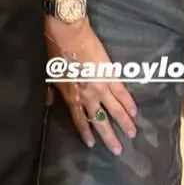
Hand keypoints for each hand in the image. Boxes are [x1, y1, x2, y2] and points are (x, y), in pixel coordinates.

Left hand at [44, 16, 136, 155]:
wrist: (69, 33)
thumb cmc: (55, 52)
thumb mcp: (49, 75)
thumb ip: (52, 92)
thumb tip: (50, 104)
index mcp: (71, 96)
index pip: (79, 119)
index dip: (86, 132)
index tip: (92, 144)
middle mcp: (87, 95)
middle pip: (100, 120)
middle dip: (110, 136)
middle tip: (119, 150)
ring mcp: (101, 86)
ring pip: (115, 109)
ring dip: (124, 122)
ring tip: (132, 134)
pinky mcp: (111, 74)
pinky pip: (122, 92)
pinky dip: (129, 102)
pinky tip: (135, 111)